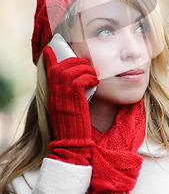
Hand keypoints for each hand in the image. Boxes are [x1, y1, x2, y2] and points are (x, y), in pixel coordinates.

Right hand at [43, 45, 98, 165]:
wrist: (73, 145)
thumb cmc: (74, 127)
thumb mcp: (66, 108)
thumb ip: (67, 95)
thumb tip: (76, 82)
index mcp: (52, 95)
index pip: (48, 71)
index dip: (49, 59)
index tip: (50, 49)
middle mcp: (54, 94)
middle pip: (60, 67)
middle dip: (74, 60)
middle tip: (86, 64)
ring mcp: (63, 97)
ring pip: (71, 70)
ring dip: (85, 68)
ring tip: (94, 74)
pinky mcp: (74, 100)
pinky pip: (80, 79)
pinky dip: (90, 77)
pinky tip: (95, 83)